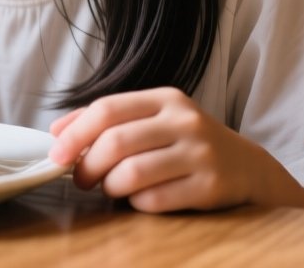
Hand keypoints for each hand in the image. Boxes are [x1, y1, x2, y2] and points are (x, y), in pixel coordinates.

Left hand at [47, 87, 280, 212]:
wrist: (246, 167)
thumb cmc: (186, 143)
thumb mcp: (154, 120)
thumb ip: (108, 120)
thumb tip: (57, 131)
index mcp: (165, 99)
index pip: (107, 109)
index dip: (75, 134)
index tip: (57, 155)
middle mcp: (185, 121)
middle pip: (116, 143)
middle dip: (88, 166)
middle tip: (81, 180)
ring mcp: (200, 154)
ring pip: (132, 174)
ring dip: (110, 187)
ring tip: (111, 189)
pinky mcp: (209, 187)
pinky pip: (154, 200)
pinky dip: (136, 204)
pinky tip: (140, 200)